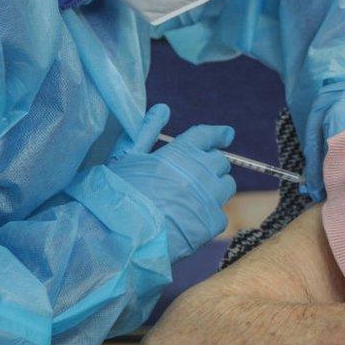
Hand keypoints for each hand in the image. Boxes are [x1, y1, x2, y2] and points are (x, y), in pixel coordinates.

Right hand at [108, 104, 236, 262]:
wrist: (118, 236)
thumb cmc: (117, 195)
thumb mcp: (127, 157)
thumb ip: (147, 131)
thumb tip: (163, 108)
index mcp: (181, 152)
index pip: (206, 136)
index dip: (218, 134)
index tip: (227, 134)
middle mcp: (201, 171)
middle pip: (220, 161)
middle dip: (211, 166)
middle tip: (196, 176)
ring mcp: (209, 196)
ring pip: (226, 186)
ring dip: (215, 188)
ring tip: (194, 199)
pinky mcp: (213, 222)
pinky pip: (220, 214)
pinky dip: (208, 216)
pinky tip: (190, 221)